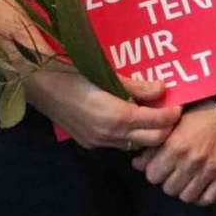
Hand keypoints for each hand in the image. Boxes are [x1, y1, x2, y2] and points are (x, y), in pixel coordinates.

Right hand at [27, 72, 180, 150]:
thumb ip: (136, 86)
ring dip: (146, 133)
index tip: (179, 105)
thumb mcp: (106, 74)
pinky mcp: (88, 142)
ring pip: (133, 144)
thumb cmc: (71, 71)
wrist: (36, 83)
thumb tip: (162, 89)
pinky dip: (129, 134)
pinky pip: (117, 142)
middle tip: (169, 111)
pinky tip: (127, 118)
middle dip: (164, 128)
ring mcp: (97, 141)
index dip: (171, 115)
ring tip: (151, 114)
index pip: (157, 123)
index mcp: (116, 117)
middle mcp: (109, 135)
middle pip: (150, 140)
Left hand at [131, 101, 215, 204]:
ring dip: (184, 189)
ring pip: (186, 196)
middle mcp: (191, 161)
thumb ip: (154, 144)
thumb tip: (137, 163)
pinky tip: (200, 186)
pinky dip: (201, 196)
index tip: (159, 166)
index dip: (153, 171)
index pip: (152, 175)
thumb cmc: (201, 111)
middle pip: (168, 189)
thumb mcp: (174, 123)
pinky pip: (208, 198)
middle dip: (167, 181)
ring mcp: (210, 170)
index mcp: (175, 146)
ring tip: (186, 179)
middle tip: (173, 172)